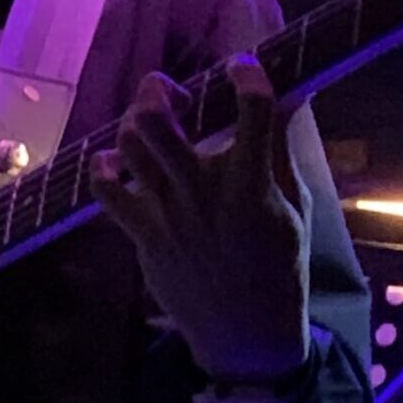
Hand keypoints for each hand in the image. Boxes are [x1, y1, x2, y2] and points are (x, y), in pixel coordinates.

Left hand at [89, 56, 311, 381]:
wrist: (247, 334)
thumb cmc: (279, 266)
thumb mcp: (296, 208)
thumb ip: (283, 151)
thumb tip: (289, 98)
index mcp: (253, 185)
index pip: (253, 111)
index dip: (249, 76)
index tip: (244, 67)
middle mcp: (205, 193)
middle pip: (158, 122)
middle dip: (158, 90)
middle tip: (173, 92)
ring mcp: (168, 214)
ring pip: (130, 146)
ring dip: (135, 123)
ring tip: (151, 126)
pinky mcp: (144, 236)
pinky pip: (107, 192)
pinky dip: (106, 168)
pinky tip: (119, 162)